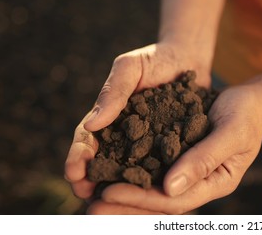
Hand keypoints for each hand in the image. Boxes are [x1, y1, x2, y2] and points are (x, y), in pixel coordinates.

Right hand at [64, 43, 211, 200]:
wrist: (187, 59)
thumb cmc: (156, 58)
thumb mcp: (130, 67)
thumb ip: (113, 91)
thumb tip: (93, 123)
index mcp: (109, 115)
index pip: (87, 139)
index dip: (78, 156)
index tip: (74, 171)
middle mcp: (124, 133)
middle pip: (103, 161)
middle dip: (91, 179)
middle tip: (86, 194)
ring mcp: (146, 142)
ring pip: (128, 169)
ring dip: (118, 186)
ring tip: (112, 203)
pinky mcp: (169, 146)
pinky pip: (157, 166)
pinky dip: (149, 181)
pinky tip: (150, 194)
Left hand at [85, 84, 261, 213]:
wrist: (251, 100)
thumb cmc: (245, 114)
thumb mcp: (231, 133)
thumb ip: (204, 159)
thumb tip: (169, 188)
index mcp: (217, 183)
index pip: (175, 200)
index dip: (141, 199)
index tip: (108, 193)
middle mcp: (201, 183)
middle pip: (160, 203)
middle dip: (126, 206)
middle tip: (91, 208)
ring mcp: (191, 172)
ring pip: (154, 191)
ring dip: (125, 195)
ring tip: (92, 196)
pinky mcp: (181, 158)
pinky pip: (154, 172)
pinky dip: (133, 174)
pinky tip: (110, 171)